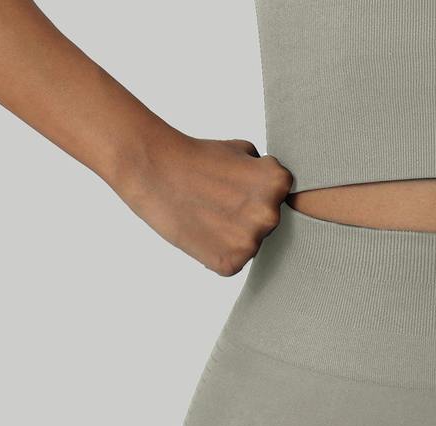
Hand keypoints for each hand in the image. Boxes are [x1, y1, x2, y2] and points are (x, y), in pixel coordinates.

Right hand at [116, 132, 293, 275]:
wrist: (152, 169)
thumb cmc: (197, 157)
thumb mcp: (244, 150)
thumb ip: (267, 175)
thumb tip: (283, 192)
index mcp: (279, 184)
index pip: (280, 197)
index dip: (254, 190)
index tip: (234, 184)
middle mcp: (270, 216)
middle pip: (266, 223)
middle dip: (246, 214)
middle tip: (217, 201)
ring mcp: (251, 242)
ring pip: (249, 243)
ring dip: (233, 235)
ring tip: (207, 215)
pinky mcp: (231, 263)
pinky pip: (232, 262)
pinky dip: (217, 252)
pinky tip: (201, 232)